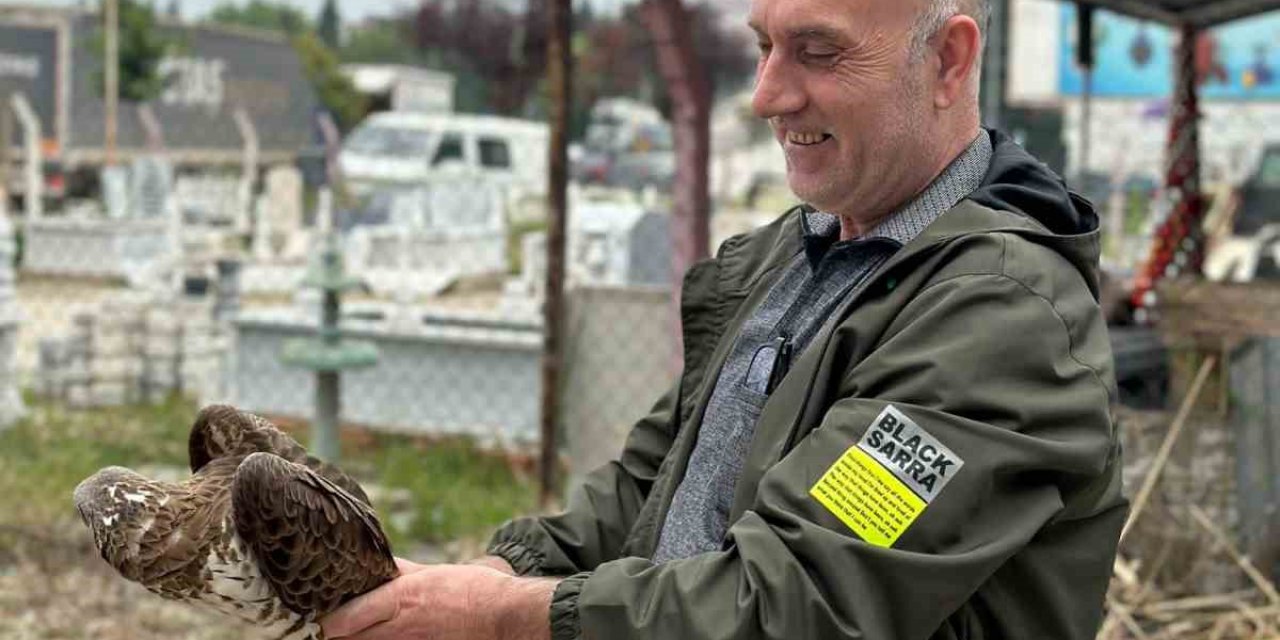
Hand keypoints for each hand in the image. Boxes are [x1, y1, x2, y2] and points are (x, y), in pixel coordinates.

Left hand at [321, 558, 556, 639]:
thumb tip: (377, 565)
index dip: (324, 618)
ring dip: (355, 635)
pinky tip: (379, 632)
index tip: (315, 610)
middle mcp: (397, 628)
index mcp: (398, 600)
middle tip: (323, 620)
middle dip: (332, 630)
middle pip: (346, 638)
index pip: (343, 619)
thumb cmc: (472, 590)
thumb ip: (400, 571)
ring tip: (348, 626)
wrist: (503, 616)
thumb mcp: (431, 572)